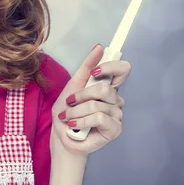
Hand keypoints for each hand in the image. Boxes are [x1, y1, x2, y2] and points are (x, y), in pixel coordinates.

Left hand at [50, 44, 130, 158]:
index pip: (122, 70)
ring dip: (76, 111)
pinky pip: (99, 117)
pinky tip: (75, 126)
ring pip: (97, 104)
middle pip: (105, 88)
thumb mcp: (72, 87)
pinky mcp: (115, 129)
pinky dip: (82, 121)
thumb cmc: (67, 113)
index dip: (111, 67)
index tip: (94, 72)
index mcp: (107, 88)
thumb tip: (99, 47)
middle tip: (70, 103)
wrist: (62, 137)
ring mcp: (117, 114)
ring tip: (68, 118)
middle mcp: (115, 100)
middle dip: (81, 96)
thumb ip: (86, 67)